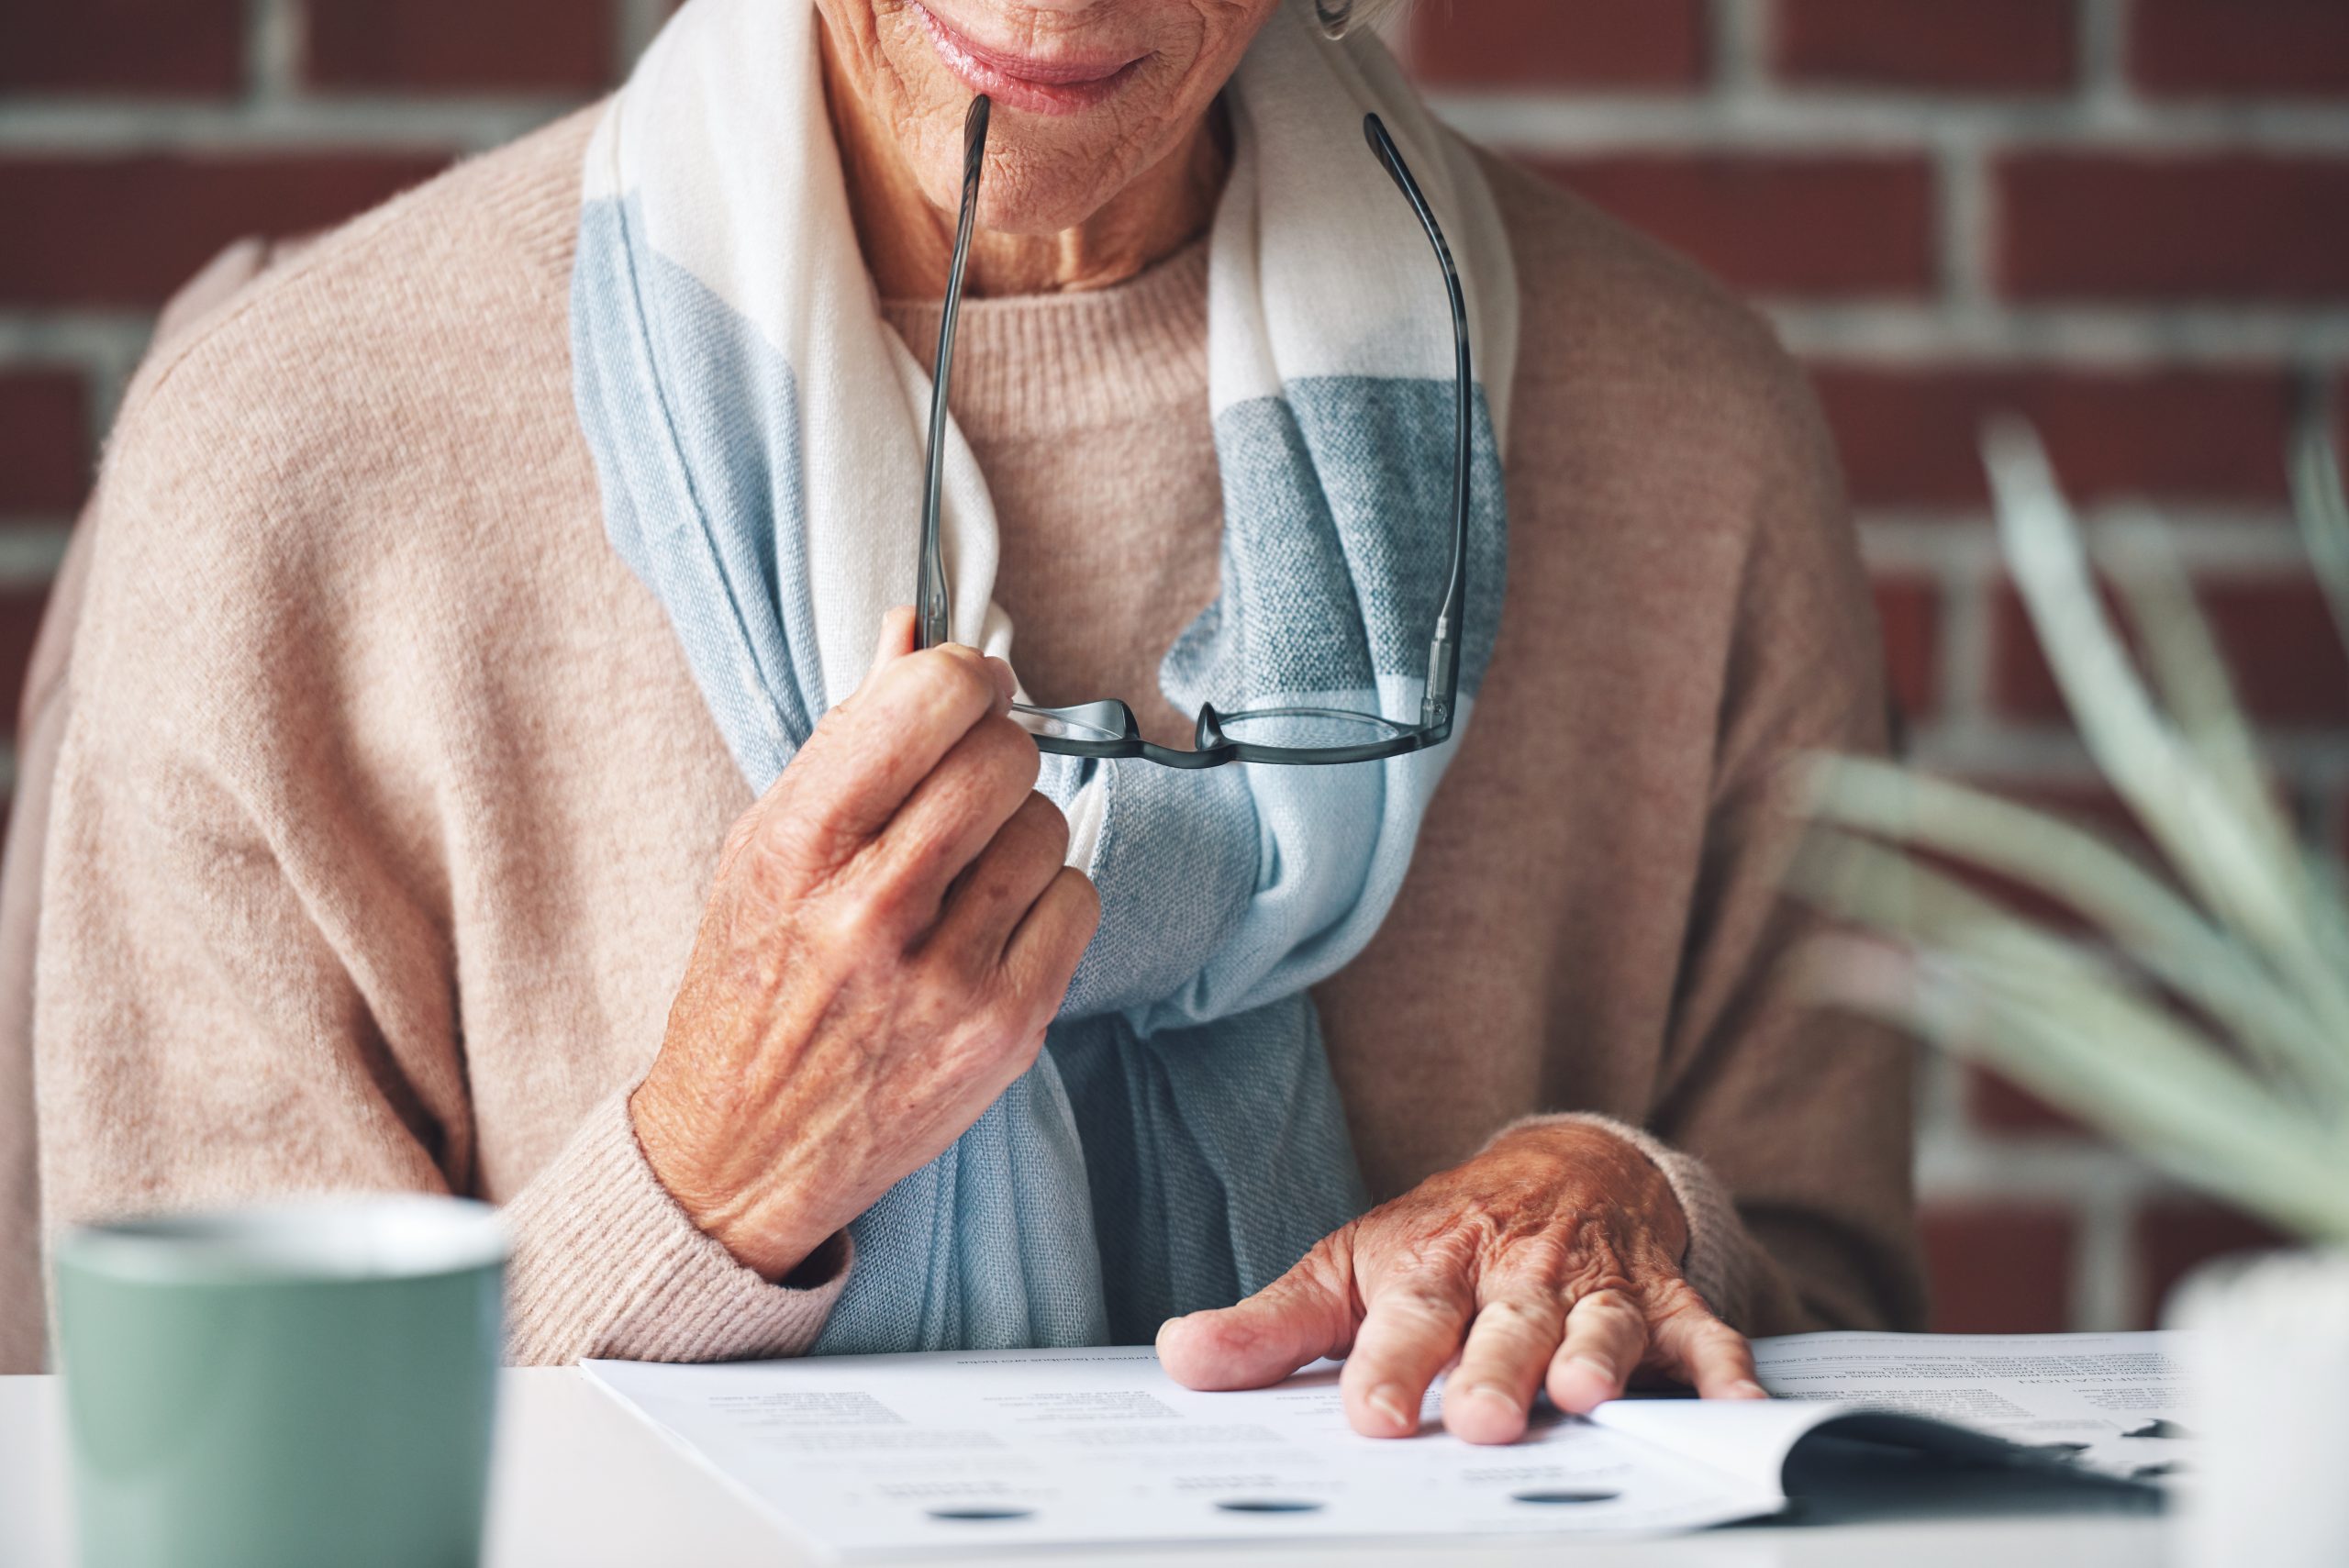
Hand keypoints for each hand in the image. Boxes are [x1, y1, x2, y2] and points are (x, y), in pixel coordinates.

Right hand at [630, 607, 1099, 1280]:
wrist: (745, 1148)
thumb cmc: (754, 983)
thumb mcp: (765, 846)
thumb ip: (847, 737)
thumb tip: (913, 629)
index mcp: (798, 844)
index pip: (927, 698)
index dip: (964, 679)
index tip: (965, 691)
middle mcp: (871, 907)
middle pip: (1003, 757)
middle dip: (996, 752)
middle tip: (969, 783)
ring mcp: (946, 974)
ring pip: (1047, 825)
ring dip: (1018, 834)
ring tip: (964, 875)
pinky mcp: (1006, 1027)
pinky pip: (1077, 901)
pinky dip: (1046, 903)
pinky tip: (991, 929)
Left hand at [1157, 1120, 1764, 1442]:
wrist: (1563, 1167)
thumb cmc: (1445, 1237)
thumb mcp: (1350, 1266)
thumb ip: (1273, 1325)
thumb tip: (1180, 1359)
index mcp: (1432, 1266)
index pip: (1405, 1320)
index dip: (1387, 1368)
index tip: (1369, 1417)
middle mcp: (1515, 1275)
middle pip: (1505, 1327)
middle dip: (1494, 1371)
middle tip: (1480, 1418)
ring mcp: (1594, 1286)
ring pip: (1599, 1327)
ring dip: (1597, 1360)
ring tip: (1586, 1397)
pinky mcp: (1664, 1300)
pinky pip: (1705, 1335)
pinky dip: (1727, 1370)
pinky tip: (1740, 1409)